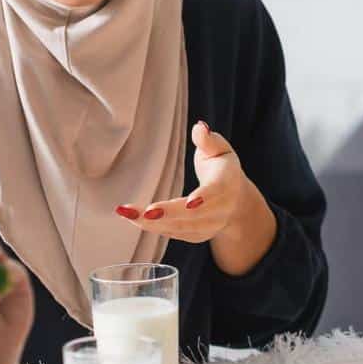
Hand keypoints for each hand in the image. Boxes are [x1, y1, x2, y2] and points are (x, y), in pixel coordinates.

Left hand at [114, 121, 258, 245]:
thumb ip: (208, 140)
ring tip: (126, 213)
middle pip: (193, 216)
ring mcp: (209, 226)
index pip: (216, 192)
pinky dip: (152, 227)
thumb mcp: (220, 149)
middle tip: (143, 212)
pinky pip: (173, 233)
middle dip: (168, 214)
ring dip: (152, 223)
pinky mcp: (196, 236)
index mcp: (227, 184)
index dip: (203, 198)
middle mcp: (221, 210)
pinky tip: (132, 218)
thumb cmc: (222, 167)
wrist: (236, 201)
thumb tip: (200, 127)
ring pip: (180, 228)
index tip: (188, 203)